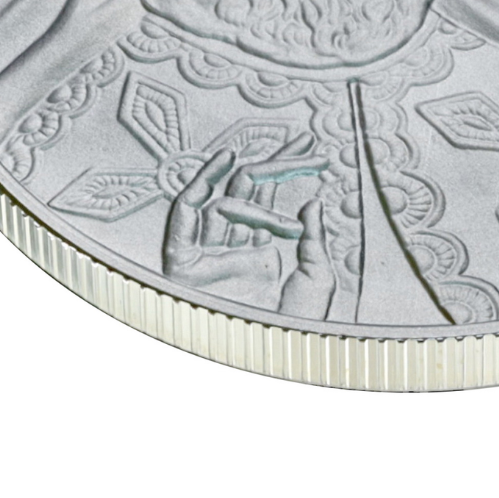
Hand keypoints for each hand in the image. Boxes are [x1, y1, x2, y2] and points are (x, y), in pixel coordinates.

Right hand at [162, 133, 333, 313]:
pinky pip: (184, 216)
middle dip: (273, 163)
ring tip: (259, 148)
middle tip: (304, 141)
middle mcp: (233, 250)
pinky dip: (198, 187)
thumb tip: (312, 200)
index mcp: (261, 254)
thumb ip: (313, 239)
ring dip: (237, 170)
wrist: (271, 356)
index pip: (271, 201)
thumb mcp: (316, 278)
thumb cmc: (297, 330)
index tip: (314, 150)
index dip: (289, 171)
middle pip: (247, 193)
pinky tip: (221, 165)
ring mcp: (208, 255)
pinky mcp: (182, 263)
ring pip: (221, 199)